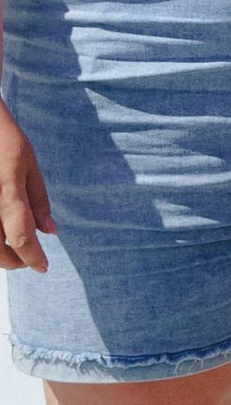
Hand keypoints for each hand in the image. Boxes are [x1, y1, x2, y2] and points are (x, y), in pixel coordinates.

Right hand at [0, 103, 52, 272]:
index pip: (22, 238)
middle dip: (14, 262)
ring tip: (12, 249)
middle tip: (27, 261)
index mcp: (7, 190)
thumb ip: (38, 199)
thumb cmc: (2, 137)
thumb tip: (50, 233)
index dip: (34, 259)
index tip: (44, 267)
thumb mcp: (28, 162)